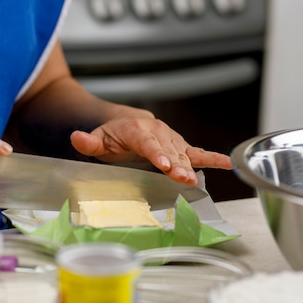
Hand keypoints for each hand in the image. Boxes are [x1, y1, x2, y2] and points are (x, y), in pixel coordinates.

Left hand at [69, 115, 231, 185]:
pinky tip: (226, 163)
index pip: (147, 142)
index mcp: (137, 129)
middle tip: (182, 178)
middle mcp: (157, 131)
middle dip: (176, 164)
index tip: (165, 165)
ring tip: (194, 180)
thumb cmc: (112, 135)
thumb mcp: (98, 138)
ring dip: (190, 166)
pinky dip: (211, 157)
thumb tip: (76, 137)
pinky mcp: (180, 146)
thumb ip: (88, 141)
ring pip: (182, 153)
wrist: (126, 122)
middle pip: (169, 150)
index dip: (157, 153)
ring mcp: (171, 138)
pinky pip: (197, 152)